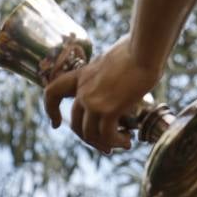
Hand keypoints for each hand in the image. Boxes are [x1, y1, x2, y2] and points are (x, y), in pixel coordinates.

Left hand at [43, 35, 161, 151]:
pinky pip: (107, 136)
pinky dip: (117, 142)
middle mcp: (83, 90)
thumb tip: (118, 86)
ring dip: (106, 143)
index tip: (55, 124)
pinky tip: (128, 141)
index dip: (51, 110)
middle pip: (75, 124)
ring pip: (90, 134)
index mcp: (81, 75)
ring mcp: (93, 101)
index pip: (53, 92)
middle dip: (90, 139)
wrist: (145, 50)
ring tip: (123, 143)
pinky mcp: (108, 110)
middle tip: (107, 147)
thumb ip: (106, 76)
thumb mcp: (111, 61)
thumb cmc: (136, 50)